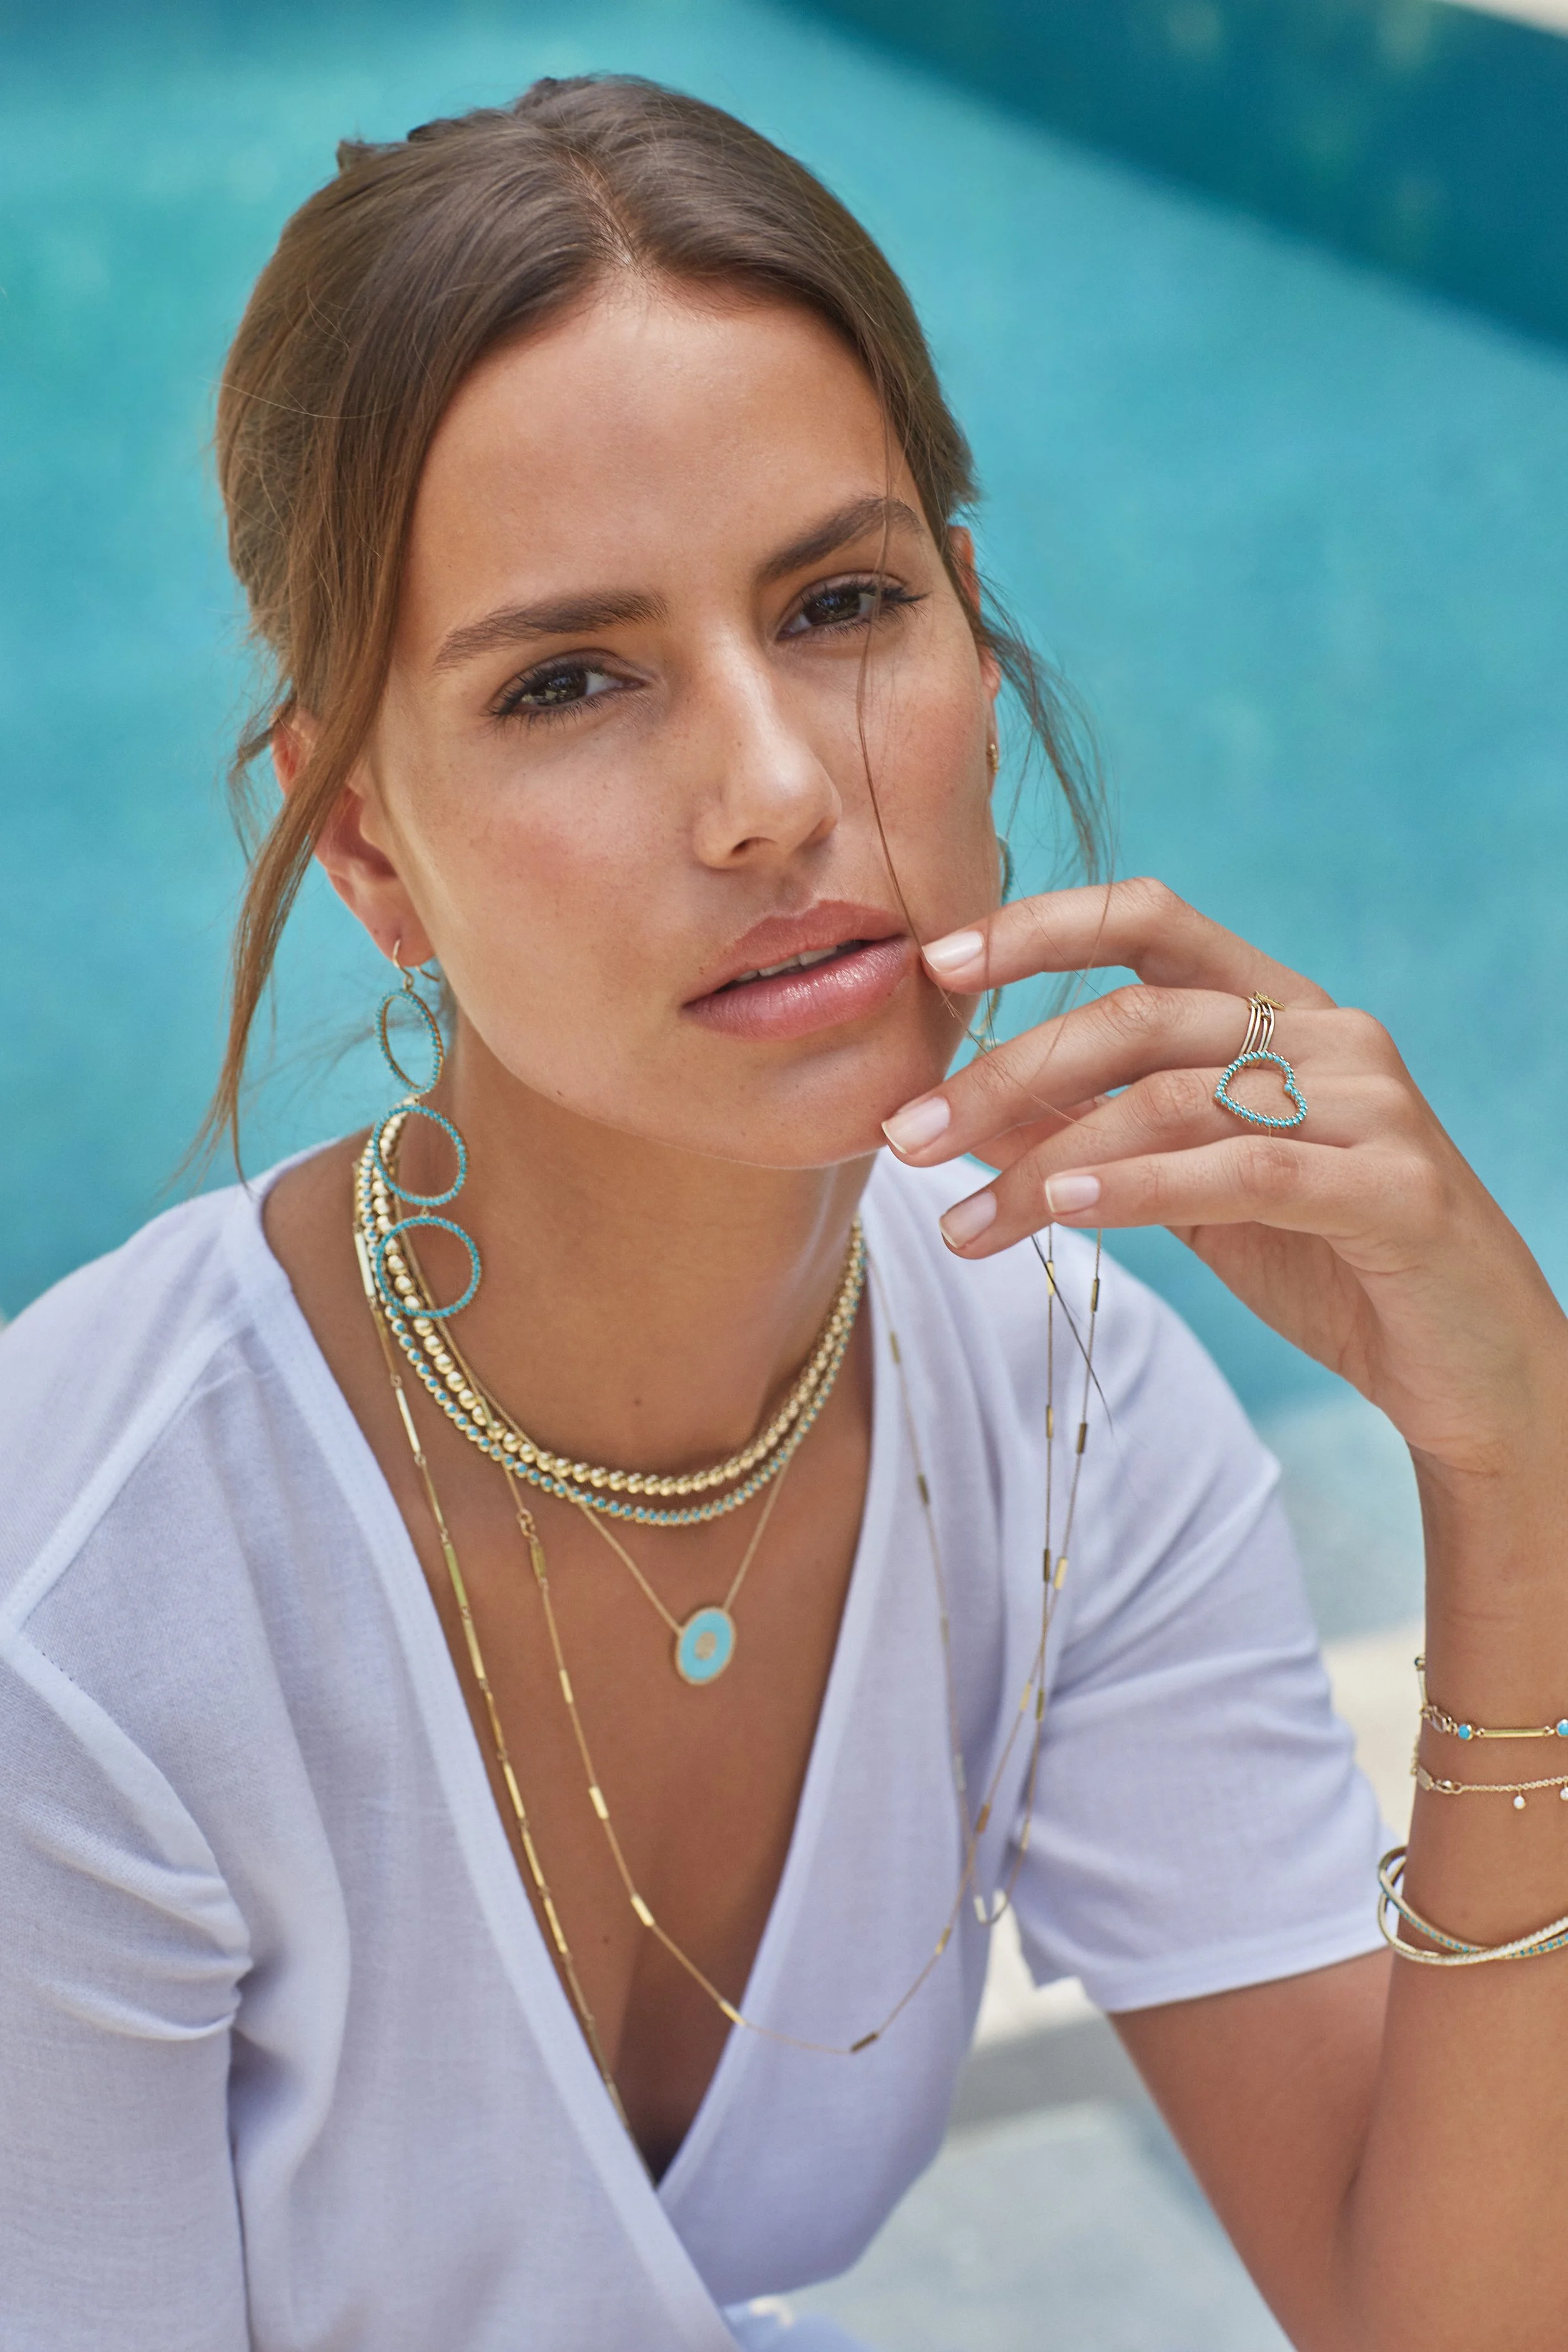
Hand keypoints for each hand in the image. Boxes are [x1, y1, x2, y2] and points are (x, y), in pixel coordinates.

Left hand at [881, 879, 1566, 1479]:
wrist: (1471, 1369)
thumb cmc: (1328, 1263)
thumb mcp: (1195, 1191)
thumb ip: (1101, 1137)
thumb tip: (973, 1113)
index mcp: (1285, 1010)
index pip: (1152, 918)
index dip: (1041, 926)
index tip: (937, 964)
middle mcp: (1332, 1035)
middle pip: (1138, 1012)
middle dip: (1004, 1071)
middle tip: (905, 1134)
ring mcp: (1371, 1106)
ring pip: (1172, 1099)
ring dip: (1044, 1161)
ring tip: (959, 1223)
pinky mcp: (1394, 1190)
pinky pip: (1243, 1171)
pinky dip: (1139, 1188)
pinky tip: (1059, 1212)